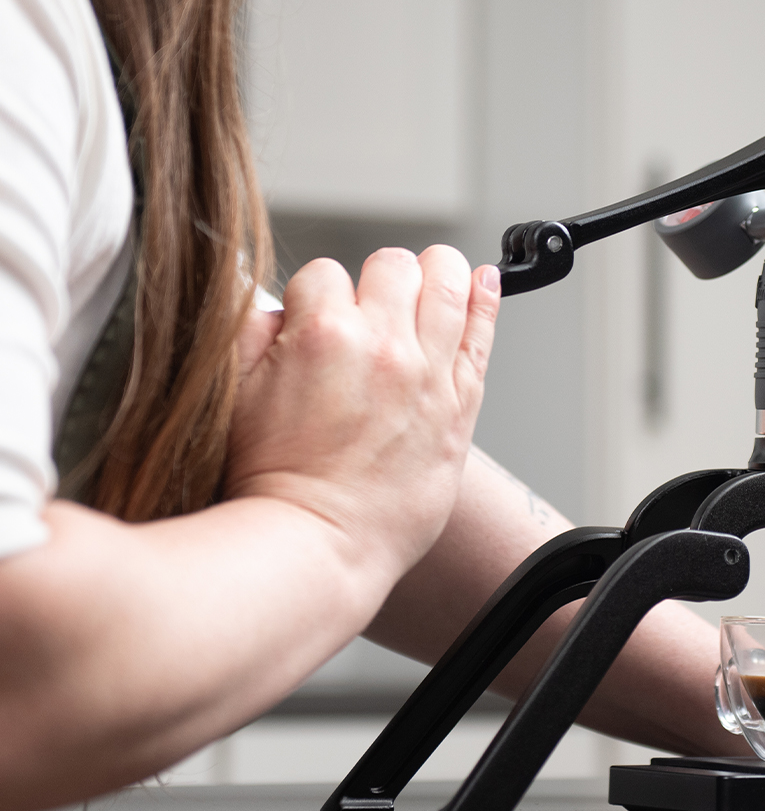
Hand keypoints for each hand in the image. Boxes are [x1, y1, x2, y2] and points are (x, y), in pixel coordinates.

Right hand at [224, 247, 499, 579]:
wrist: (320, 544)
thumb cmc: (273, 483)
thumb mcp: (232, 395)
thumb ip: (250, 334)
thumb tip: (276, 307)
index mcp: (323, 335)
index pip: (325, 272)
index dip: (316, 296)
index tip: (316, 321)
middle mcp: (383, 345)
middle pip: (394, 266)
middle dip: (377, 280)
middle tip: (370, 308)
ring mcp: (428, 373)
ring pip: (448, 283)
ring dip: (438, 273)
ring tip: (432, 277)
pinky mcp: (459, 403)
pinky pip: (482, 333)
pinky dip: (486, 298)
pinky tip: (484, 282)